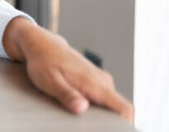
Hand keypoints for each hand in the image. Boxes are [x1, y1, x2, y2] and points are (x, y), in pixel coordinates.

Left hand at [3, 17, 133, 122]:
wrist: (42, 44)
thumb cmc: (43, 61)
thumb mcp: (49, 80)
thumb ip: (66, 94)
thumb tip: (82, 108)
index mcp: (94, 82)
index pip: (124, 108)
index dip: (126, 124)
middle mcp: (103, 81)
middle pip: (118, 110)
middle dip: (108, 123)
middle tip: (88, 126)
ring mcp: (101, 81)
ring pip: (110, 106)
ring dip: (100, 116)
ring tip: (79, 116)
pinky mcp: (96, 82)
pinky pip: (103, 100)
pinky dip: (95, 108)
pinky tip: (78, 107)